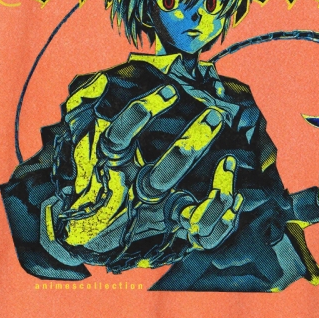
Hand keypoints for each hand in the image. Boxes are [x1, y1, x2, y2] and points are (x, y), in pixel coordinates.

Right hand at [60, 87, 241, 255]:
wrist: (83, 232)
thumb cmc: (89, 175)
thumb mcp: (82, 140)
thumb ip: (89, 107)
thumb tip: (102, 80)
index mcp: (109, 170)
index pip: (121, 139)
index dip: (142, 114)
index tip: (169, 91)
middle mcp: (134, 196)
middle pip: (161, 177)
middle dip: (189, 148)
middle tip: (214, 116)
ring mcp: (157, 219)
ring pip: (187, 214)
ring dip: (214, 193)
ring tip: (230, 162)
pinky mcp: (175, 235)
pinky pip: (203, 238)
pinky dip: (222, 222)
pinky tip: (236, 198)